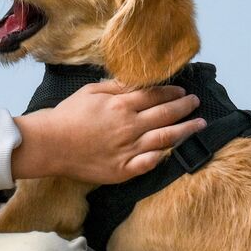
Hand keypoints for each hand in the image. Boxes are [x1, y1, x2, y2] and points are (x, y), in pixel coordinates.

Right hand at [11, 81, 206, 182]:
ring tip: (199, 125)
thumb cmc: (67, 115)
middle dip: (185, 107)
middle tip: (196, 103)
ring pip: (165, 138)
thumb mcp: (91, 91)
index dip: (172, 92)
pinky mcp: (122, 169)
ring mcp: (128, 149)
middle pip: (166, 114)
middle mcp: (130, 126)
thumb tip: (136, 80)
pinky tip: (173, 152)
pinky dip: (162, 157)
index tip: (182, 90)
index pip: (155, 96)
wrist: (50, 144)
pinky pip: (149, 164)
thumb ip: (116, 86)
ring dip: (186, 130)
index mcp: (121, 105)